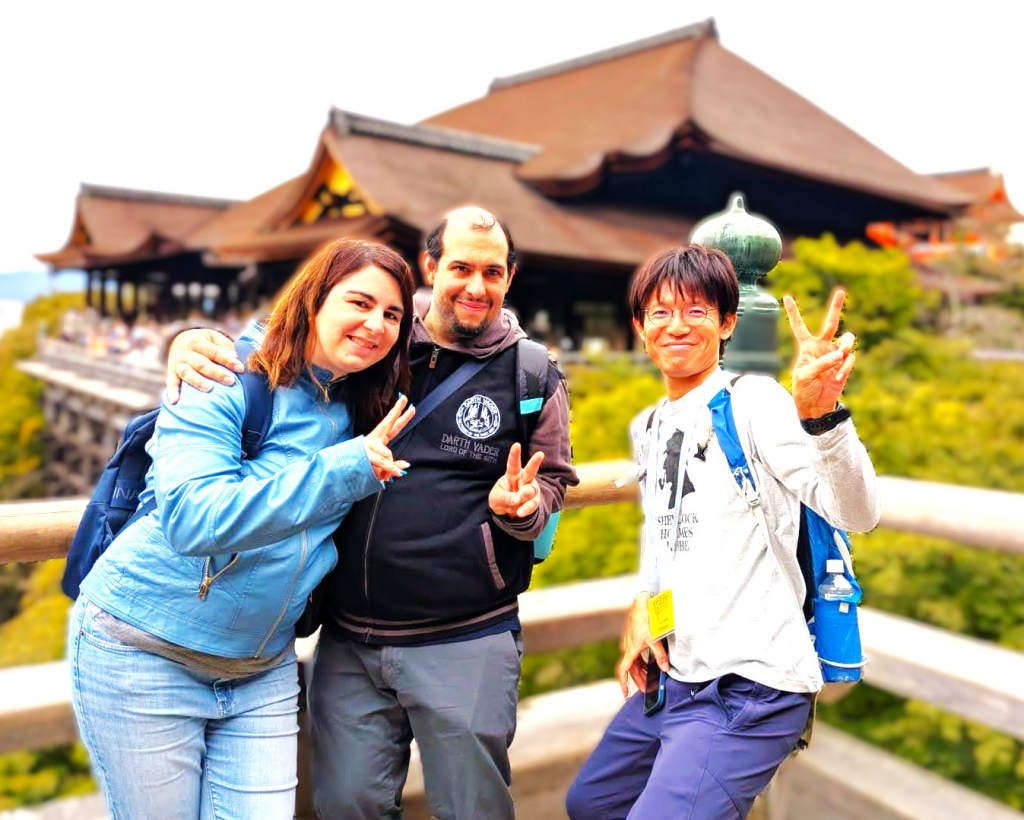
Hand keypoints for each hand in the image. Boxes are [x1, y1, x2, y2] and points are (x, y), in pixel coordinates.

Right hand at [165, 329, 243, 403]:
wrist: (178, 339)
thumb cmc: (203, 341)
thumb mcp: (213, 336)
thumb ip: (224, 345)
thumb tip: (234, 357)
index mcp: (196, 341)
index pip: (214, 351)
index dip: (227, 360)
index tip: (240, 368)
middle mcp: (185, 352)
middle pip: (201, 363)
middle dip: (216, 373)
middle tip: (230, 381)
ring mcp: (177, 363)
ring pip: (187, 373)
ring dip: (197, 381)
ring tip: (209, 388)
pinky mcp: (171, 372)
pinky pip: (170, 382)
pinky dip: (172, 392)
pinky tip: (174, 401)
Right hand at [364, 395, 415, 480]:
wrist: (344, 475)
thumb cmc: (365, 472)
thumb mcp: (383, 471)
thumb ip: (394, 466)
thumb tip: (406, 465)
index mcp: (379, 440)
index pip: (393, 427)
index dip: (402, 417)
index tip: (410, 406)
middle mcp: (374, 439)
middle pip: (389, 423)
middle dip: (398, 412)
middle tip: (407, 400)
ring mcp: (368, 445)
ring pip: (387, 454)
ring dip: (389, 466)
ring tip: (385, 472)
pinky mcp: (364, 452)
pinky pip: (382, 460)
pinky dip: (388, 468)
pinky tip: (386, 472)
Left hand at [488, 443, 544, 517]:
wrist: (507, 514)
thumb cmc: (500, 500)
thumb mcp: (496, 498)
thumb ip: (505, 497)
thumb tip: (516, 500)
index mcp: (512, 474)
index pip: (513, 463)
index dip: (515, 454)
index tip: (517, 445)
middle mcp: (523, 480)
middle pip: (530, 471)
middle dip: (535, 462)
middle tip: (540, 454)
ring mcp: (530, 490)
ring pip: (531, 489)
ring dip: (523, 495)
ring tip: (515, 502)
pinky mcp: (534, 501)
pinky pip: (532, 504)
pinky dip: (525, 508)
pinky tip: (519, 513)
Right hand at [616, 593, 669, 697]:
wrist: (641, 603)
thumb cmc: (645, 619)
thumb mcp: (654, 639)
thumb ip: (660, 655)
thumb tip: (665, 669)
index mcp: (631, 650)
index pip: (624, 671)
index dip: (623, 683)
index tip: (625, 694)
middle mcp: (629, 648)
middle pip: (631, 669)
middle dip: (638, 680)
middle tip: (646, 689)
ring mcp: (631, 644)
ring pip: (634, 662)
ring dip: (640, 671)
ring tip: (650, 678)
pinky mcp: (635, 640)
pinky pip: (637, 656)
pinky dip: (642, 663)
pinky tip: (649, 664)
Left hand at [783, 289, 856, 419]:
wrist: (815, 405)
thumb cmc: (804, 389)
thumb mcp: (804, 375)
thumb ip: (820, 363)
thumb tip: (839, 354)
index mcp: (806, 346)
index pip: (799, 326)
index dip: (793, 312)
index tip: (787, 297)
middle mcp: (822, 346)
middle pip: (831, 323)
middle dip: (836, 307)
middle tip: (841, 291)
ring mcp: (835, 354)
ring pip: (847, 339)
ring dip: (844, 346)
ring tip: (839, 358)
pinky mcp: (845, 365)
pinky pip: (850, 358)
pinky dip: (845, 367)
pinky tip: (838, 377)